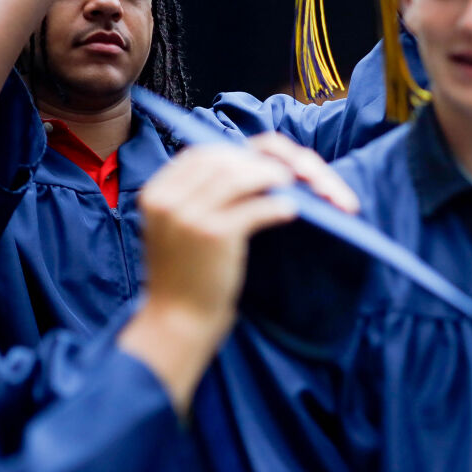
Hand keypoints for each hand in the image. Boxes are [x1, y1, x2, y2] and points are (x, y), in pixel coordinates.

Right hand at [119, 134, 358, 414]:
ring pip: (245, 173)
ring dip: (282, 178)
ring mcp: (188, 213)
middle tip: (312, 177)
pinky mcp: (212, 233)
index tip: (284, 165)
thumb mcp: (185, 226)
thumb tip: (264, 166)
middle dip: (278, 162)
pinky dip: (280, 205)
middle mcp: (168, 196)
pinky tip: (292, 212)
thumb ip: (209, 194)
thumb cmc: (191, 274)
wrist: (178, 321)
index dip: (252, 153)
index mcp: (159, 189)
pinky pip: (257, 206)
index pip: (210, 151)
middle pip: (231, 156)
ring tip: (305, 190)